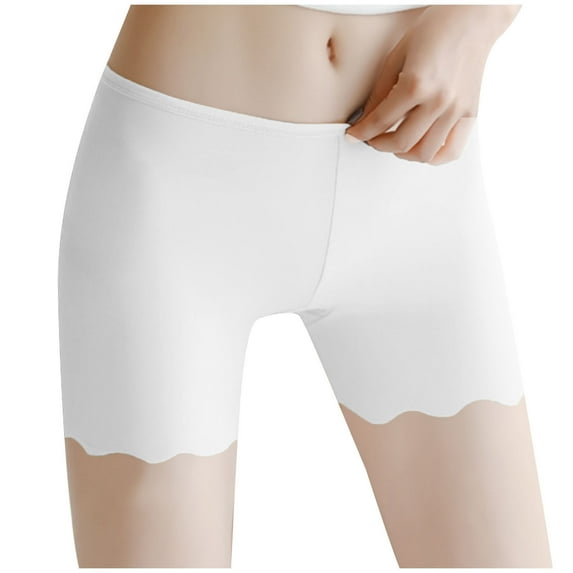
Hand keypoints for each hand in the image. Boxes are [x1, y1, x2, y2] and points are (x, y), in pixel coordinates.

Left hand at [345, 5, 519, 164]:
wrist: (471, 19)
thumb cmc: (433, 31)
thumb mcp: (396, 58)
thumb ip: (379, 94)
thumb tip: (365, 122)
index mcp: (416, 84)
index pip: (380, 122)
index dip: (361, 133)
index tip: (353, 136)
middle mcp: (438, 101)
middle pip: (402, 143)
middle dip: (380, 145)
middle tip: (372, 139)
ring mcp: (456, 110)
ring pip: (425, 154)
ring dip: (404, 154)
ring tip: (396, 143)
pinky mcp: (470, 115)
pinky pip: (452, 152)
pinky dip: (433, 157)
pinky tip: (421, 147)